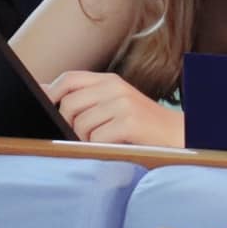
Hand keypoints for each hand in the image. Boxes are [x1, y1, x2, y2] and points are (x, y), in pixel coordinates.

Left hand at [48, 71, 184, 146]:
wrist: (181, 137)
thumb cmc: (143, 127)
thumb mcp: (114, 105)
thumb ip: (85, 98)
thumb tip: (45, 91)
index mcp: (109, 80)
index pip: (69, 79)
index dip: (51, 93)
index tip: (45, 109)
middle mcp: (115, 87)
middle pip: (69, 104)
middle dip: (68, 126)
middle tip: (82, 138)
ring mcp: (123, 103)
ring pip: (81, 125)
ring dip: (86, 141)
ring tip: (104, 143)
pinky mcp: (130, 122)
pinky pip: (97, 138)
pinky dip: (100, 148)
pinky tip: (114, 148)